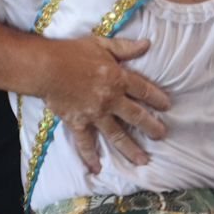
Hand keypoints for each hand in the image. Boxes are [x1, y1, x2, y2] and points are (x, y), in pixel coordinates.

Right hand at [35, 36, 169, 173]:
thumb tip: (147, 44)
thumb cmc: (71, 53)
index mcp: (118, 79)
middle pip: (136, 116)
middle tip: (162, 135)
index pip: (144, 90)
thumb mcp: (101, 44)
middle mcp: (110, 99)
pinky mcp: (78, 123)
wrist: (46, 68)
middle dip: (151, 127)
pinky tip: (97, 169)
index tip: (167, 106)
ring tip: (142, 160)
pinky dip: (90, 156)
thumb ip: (124, 47)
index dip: (157, 98)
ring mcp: (94, 114)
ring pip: (117, 135)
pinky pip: (85, 143)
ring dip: (130, 149)